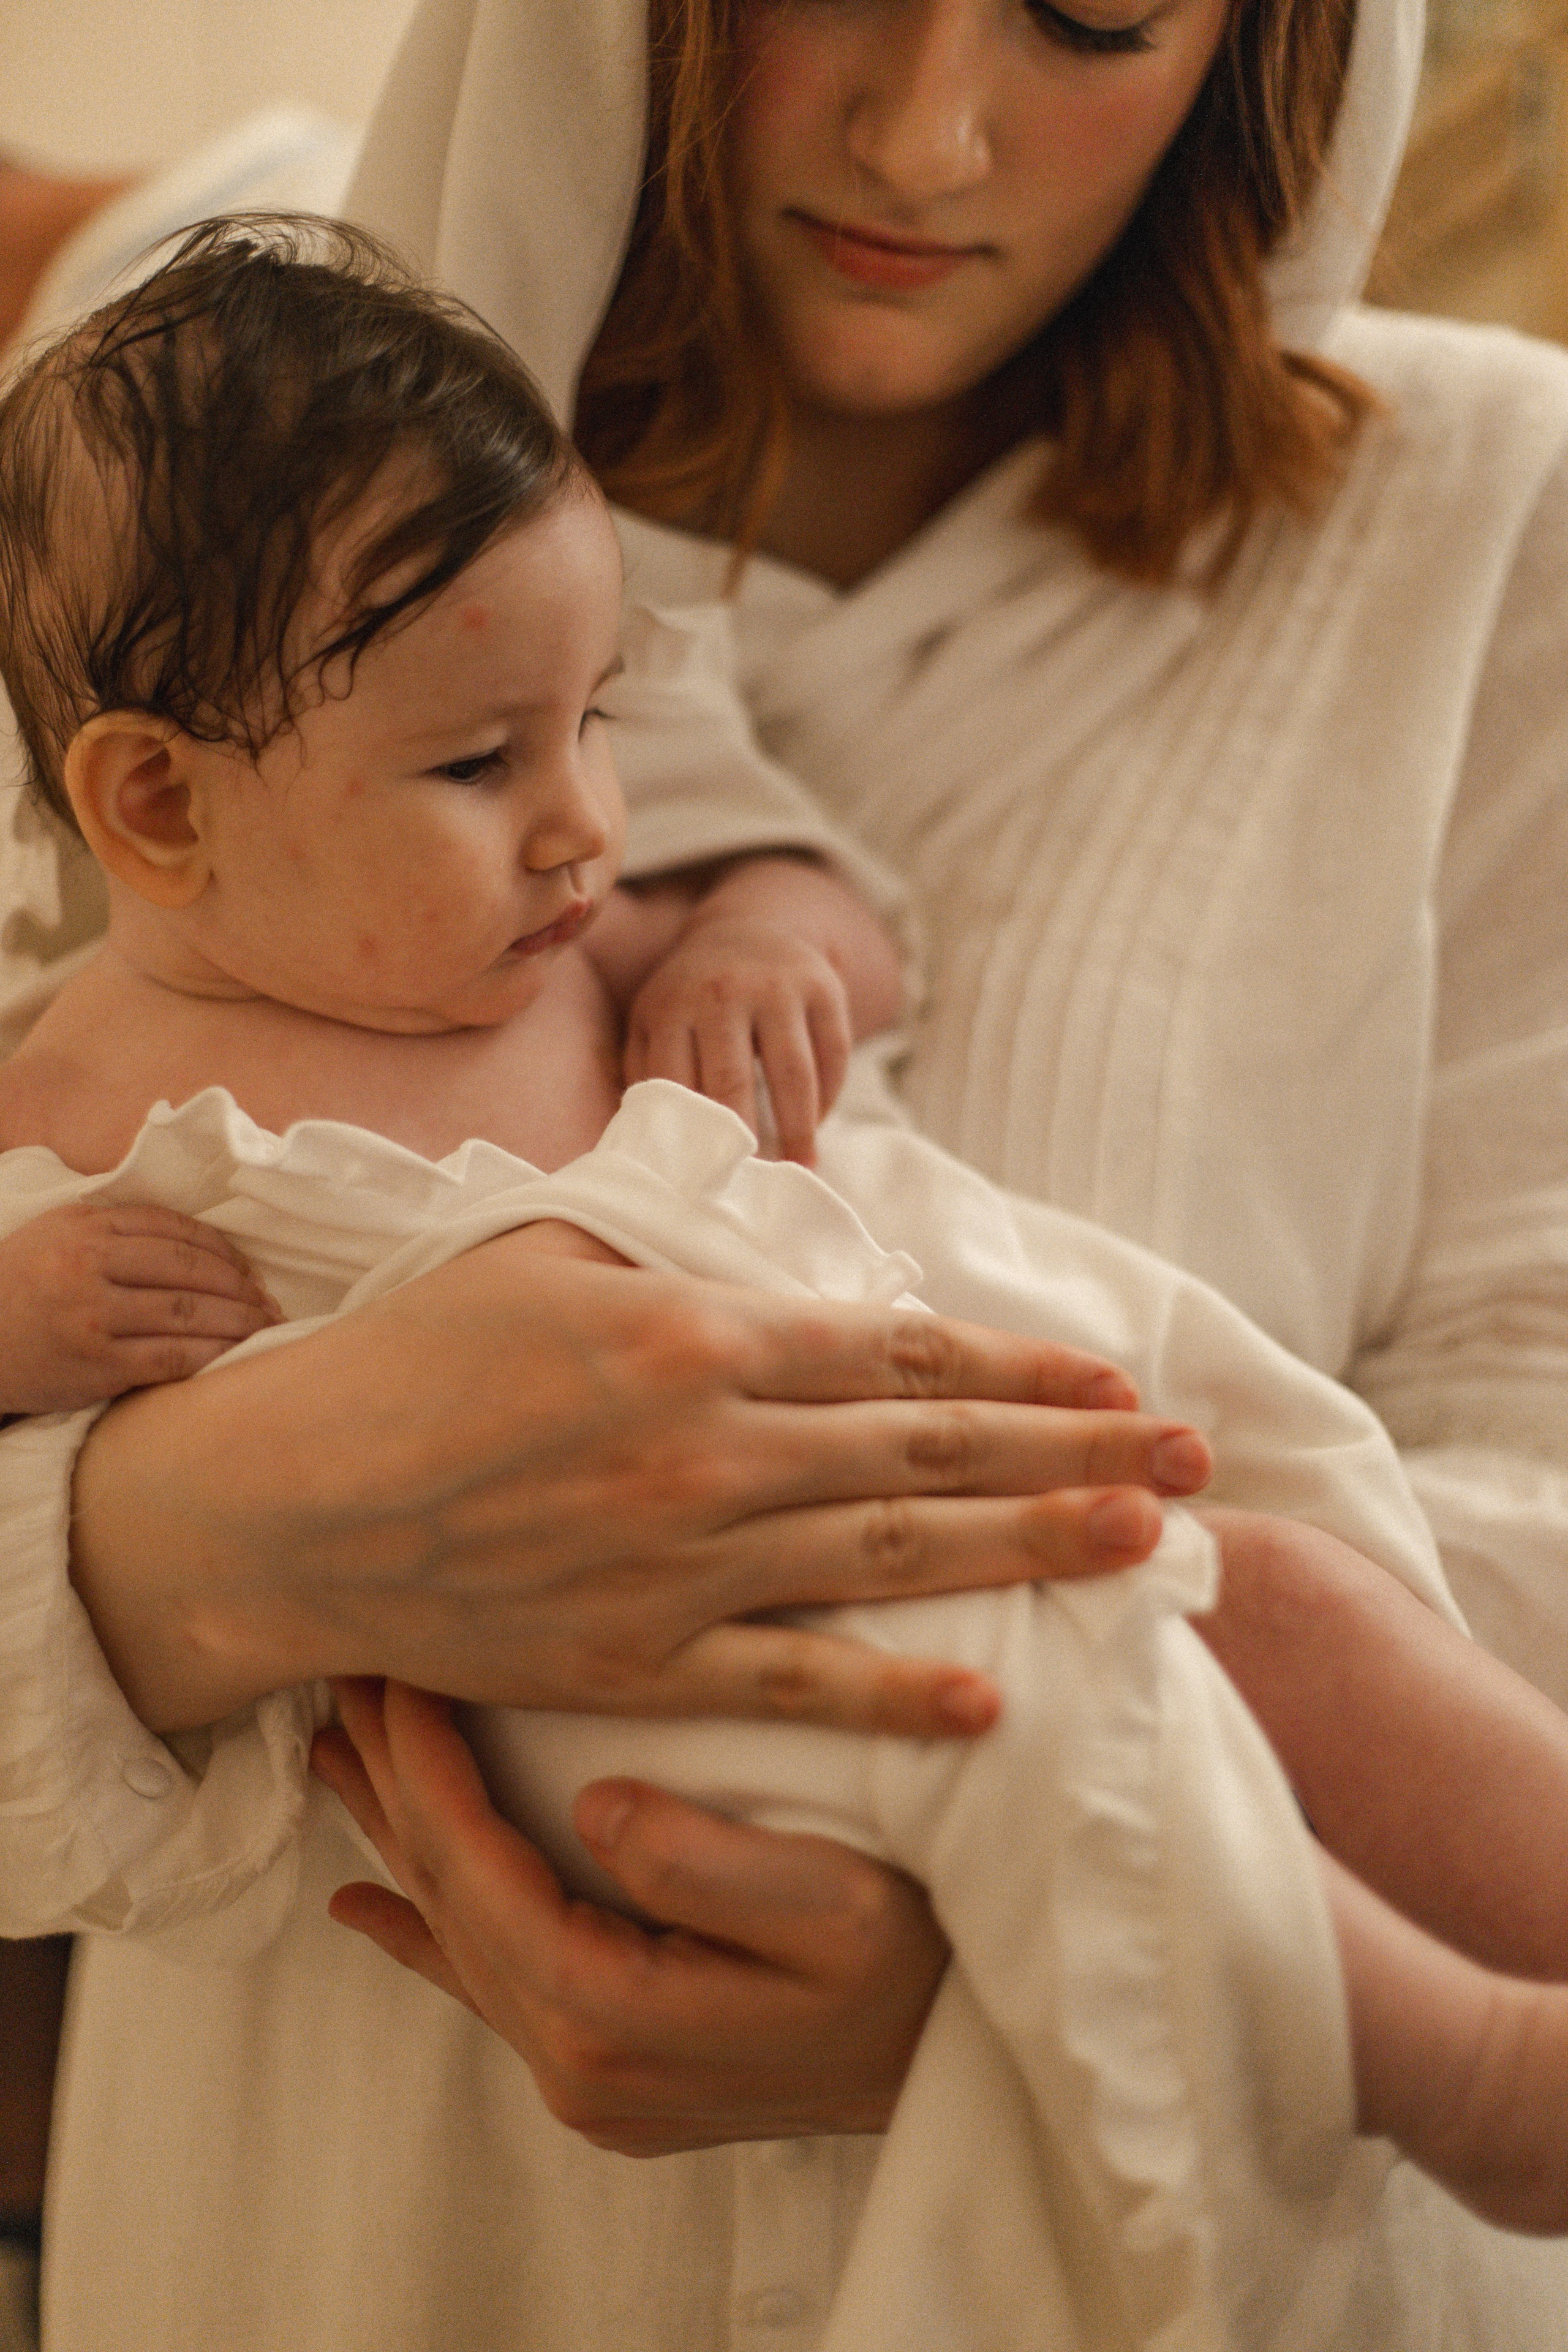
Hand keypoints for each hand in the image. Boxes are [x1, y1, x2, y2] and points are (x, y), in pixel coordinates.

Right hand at [0, 1200, 278, 1411]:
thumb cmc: (18, 1288)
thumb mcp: (54, 1235)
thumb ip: (113, 1227)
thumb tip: (195, 1236)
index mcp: (83, 1227)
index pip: (173, 1228)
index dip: (221, 1248)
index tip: (247, 1266)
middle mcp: (88, 1265)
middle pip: (189, 1269)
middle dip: (239, 1286)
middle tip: (268, 1300)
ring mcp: (93, 1317)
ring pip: (188, 1313)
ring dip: (238, 1321)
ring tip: (265, 1326)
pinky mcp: (97, 1366)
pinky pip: (172, 1357)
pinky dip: (212, 1355)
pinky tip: (235, 1356)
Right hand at [70, 1235, 1209, 1735]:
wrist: (293, 1501)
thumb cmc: (415, 1360)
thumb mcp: (550, 1257)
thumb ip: (678, 1251)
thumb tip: (781, 1247)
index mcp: (690, 1335)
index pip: (896, 1348)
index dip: (1020, 1362)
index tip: (1114, 1373)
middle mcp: (708, 1448)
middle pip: (930, 1444)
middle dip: (1074, 1446)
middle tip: (1193, 1454)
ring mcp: (679, 1564)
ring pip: (893, 1553)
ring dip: (1031, 1544)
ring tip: (1146, 1541)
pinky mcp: (637, 1663)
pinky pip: (790, 1683)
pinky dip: (893, 1690)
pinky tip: (991, 1693)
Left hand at [314, 1678, 948, 2150]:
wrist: (963, 2067)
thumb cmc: (916, 1969)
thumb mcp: (837, 1908)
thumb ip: (708, 1865)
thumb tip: (597, 1805)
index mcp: (610, 2016)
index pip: (477, 1871)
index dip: (426, 1765)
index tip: (395, 1667)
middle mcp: (576, 2063)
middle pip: (450, 1897)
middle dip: (395, 1780)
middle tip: (345, 1674)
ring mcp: (587, 2077)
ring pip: (458, 1933)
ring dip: (398, 1835)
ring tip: (339, 1747)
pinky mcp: (609, 2070)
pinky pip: (489, 1987)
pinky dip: (423, 1931)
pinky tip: (364, 1901)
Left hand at [624, 911, 850, 1163]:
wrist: (745, 929)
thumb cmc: (691, 997)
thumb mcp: (652, 1019)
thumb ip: (643, 1072)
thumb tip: (645, 1143)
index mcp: (672, 1008)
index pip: (679, 1086)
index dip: (691, 1138)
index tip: (701, 1180)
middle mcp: (722, 993)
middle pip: (734, 1083)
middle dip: (743, 1142)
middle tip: (752, 1185)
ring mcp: (778, 987)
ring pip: (794, 1073)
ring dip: (800, 1129)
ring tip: (802, 1166)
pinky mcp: (823, 988)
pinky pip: (833, 1054)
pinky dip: (828, 1096)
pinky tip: (818, 1122)